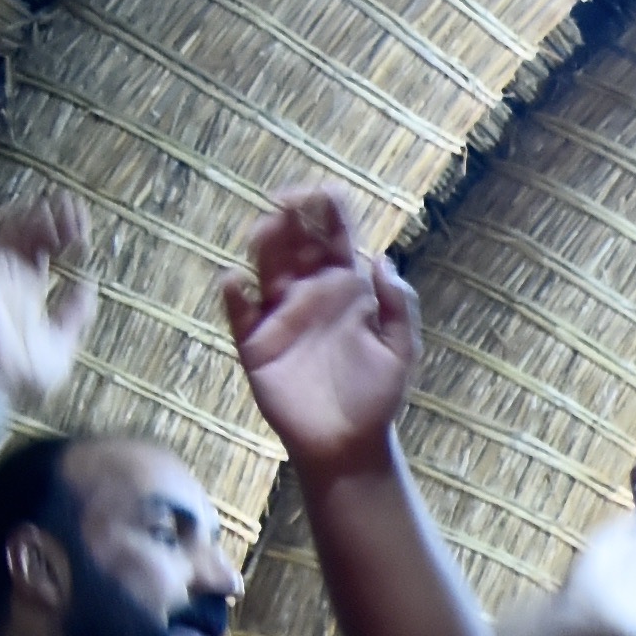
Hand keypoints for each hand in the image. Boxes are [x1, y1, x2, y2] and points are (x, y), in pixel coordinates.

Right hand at [0, 188, 98, 409]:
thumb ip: (75, 311)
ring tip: (62, 210)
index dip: (64, 236)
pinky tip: (37, 219)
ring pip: (13, 226)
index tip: (82, 231)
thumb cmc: (21, 370)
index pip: (46, 250)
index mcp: (29, 288)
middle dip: (55, 219)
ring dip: (38, 215)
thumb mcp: (63, 340)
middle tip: (74, 211)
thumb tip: (88, 284)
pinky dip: (13, 220)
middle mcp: (10, 273)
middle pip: (32, 233)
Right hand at [220, 186, 418, 479]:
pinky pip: (238, 313)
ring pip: (265, 267)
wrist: (348, 444)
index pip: (334, 238)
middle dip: (291, 218)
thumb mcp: (401, 350)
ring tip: (265, 230)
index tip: (325, 191)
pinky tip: (236, 284)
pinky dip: (233, 295)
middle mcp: (309, 295)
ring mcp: (280, 317)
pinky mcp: (255, 345)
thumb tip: (382, 259)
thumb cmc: (377, 397)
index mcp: (346, 290)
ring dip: (264, 245)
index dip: (329, 211)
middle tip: (287, 202)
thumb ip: (399, 306)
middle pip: (295, 243)